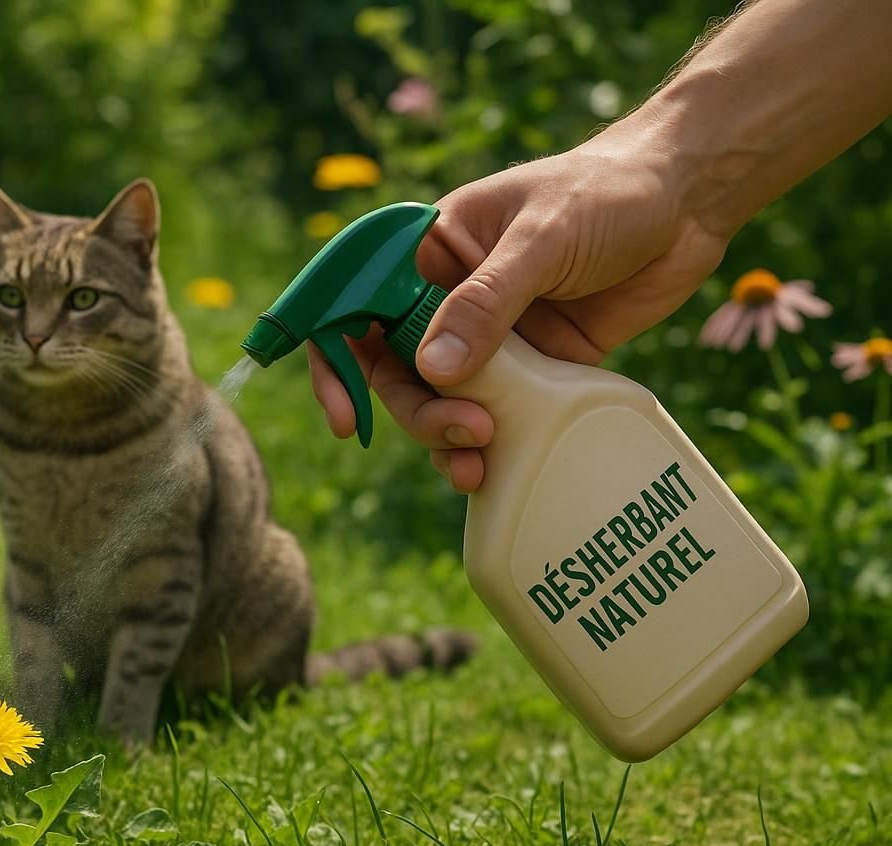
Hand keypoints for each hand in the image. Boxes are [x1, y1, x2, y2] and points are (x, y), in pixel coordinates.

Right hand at [308, 136, 728, 491]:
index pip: (356, 307)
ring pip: (442, 400)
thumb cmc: (610, 192)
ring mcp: (492, 337)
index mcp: (431, 252)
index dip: (338, 363)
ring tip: (478, 461)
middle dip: (417, 412)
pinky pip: (494, 414)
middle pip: (397, 371)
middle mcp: (449, 297)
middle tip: (463, 432)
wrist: (691, 200)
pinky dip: (488, 445)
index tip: (347, 417)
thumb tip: (432, 371)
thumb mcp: (543, 238)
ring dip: (446, 437)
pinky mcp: (536, 368)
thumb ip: (486, 302)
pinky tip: (495, 468)